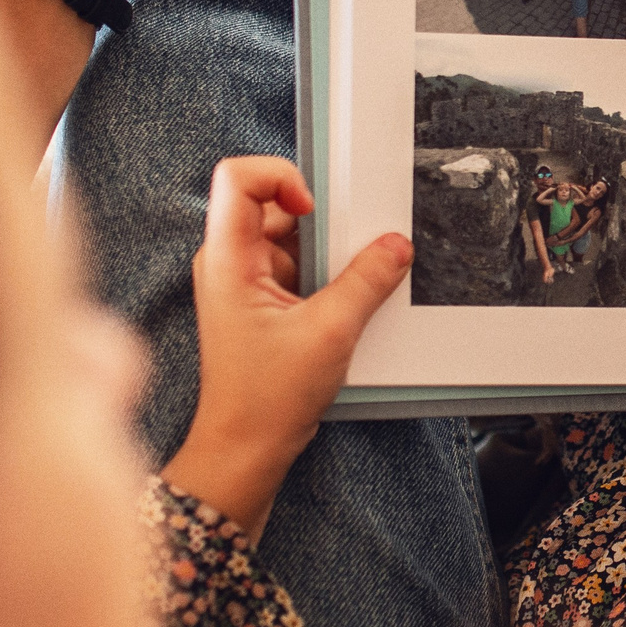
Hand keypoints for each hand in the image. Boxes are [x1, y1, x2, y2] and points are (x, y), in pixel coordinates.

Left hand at [160, 156, 412, 538]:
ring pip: (293, 238)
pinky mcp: (261, 301)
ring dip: (327, 257)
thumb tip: (396, 245)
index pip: (238, 177)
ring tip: (345, 292)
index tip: (316, 208)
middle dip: (322, 224)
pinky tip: (342, 308)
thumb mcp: (330, 332)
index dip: (282, 176)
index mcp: (228, 259)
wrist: (245, 450)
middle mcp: (230, 261)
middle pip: (274, 205)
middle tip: (351, 253)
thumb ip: (367, 280)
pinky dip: (325, 278)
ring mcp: (244, 281)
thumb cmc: (266, 399)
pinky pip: (298, 266)